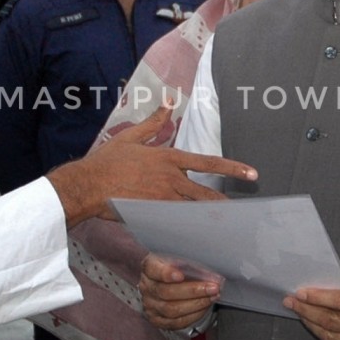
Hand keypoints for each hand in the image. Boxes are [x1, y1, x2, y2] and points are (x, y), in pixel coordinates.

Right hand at [48, 104, 256, 224]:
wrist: (87, 184)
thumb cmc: (107, 161)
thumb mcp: (132, 136)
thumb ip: (154, 121)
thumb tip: (169, 101)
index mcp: (168, 158)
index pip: (208, 163)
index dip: (233, 168)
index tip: (252, 174)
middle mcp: (170, 179)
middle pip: (206, 193)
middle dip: (226, 202)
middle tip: (244, 212)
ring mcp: (162, 199)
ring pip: (194, 211)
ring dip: (211, 218)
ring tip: (229, 226)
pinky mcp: (152, 215)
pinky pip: (175, 224)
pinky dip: (189, 229)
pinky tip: (200, 237)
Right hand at [139, 254, 219, 329]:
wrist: (168, 283)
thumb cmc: (177, 267)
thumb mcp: (179, 258)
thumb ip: (188, 262)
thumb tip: (208, 272)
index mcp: (149, 267)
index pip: (153, 270)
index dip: (166, 273)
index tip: (181, 275)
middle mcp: (146, 287)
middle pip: (166, 292)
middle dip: (193, 291)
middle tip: (212, 288)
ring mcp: (150, 305)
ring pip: (171, 310)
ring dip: (196, 304)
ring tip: (212, 297)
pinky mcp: (156, 320)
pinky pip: (175, 322)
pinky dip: (193, 315)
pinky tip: (204, 307)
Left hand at [284, 278, 339, 339]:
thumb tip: (324, 287)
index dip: (318, 297)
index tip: (301, 293)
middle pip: (331, 320)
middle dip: (307, 310)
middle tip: (291, 301)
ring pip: (329, 336)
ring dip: (310, 323)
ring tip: (300, 312)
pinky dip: (322, 336)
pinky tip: (314, 326)